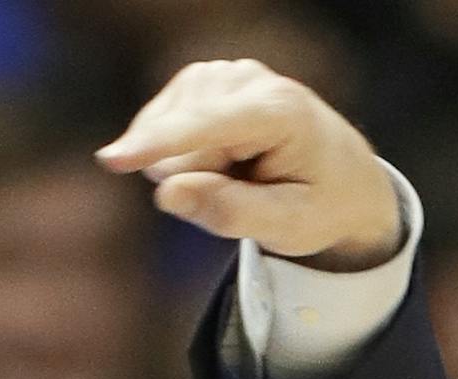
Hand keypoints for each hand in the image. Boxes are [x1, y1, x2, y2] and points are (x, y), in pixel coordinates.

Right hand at [95, 58, 402, 270]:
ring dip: (195, 167)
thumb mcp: (291, 226)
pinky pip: (161, 126)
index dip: (160, 145)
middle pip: (181, 140)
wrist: (343, 176)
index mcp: (281, 111)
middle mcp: (247, 79)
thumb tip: (166, 193)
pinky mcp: (200, 80)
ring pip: (166, 132)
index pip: (207, 126)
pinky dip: (184, 152)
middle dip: (201, 178)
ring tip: (243, 173)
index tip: (114, 160)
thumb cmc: (321, 204)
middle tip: (252, 189)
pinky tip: (223, 157)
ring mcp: (220, 73)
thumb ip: (231, 214)